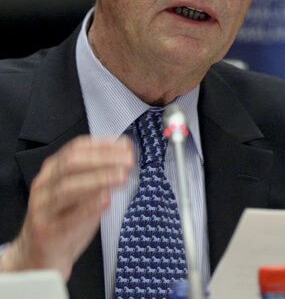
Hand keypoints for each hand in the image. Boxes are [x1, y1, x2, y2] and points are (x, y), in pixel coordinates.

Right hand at [0, 136, 133, 278]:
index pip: (75, 148)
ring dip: (99, 179)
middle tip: (128, 162)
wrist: (37, 259)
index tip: (126, 147)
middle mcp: (44, 186)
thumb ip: (98, 175)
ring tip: (122, 177)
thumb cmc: (64, 221)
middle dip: (103, 159)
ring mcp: (42, 209)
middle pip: (71, 163)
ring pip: (67, 187)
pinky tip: (106, 200)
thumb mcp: (81, 193)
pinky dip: (89, 207)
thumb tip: (125, 155)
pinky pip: (67, 218)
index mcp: (52, 172)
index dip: (102, 145)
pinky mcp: (45, 232)